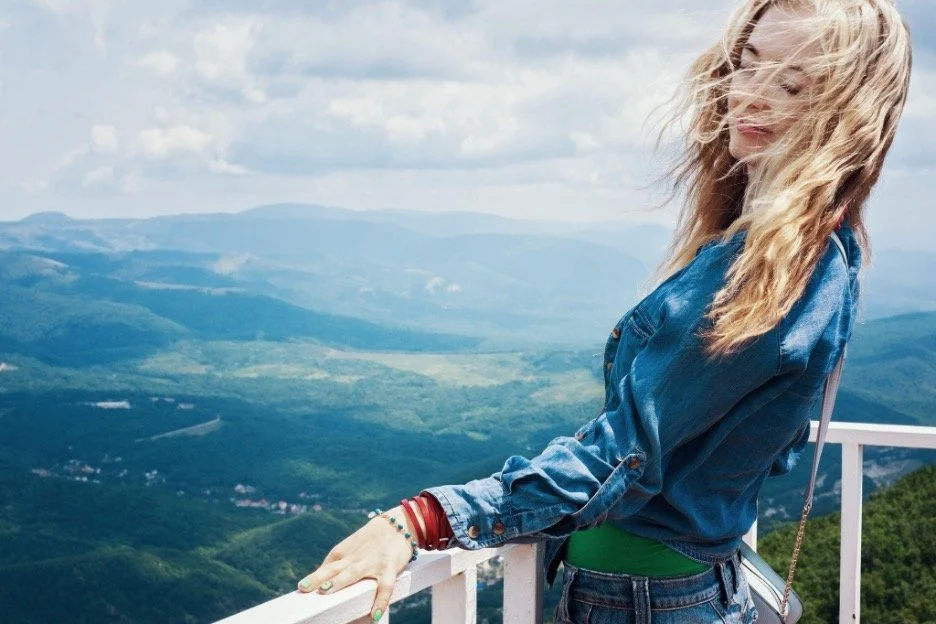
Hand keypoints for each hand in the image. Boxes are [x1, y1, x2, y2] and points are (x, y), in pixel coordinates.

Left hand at [297, 505, 420, 621]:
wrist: (398, 524)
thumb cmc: (371, 541)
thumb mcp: (351, 548)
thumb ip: (337, 564)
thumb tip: (319, 584)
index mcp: (343, 553)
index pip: (326, 567)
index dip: (313, 579)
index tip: (300, 590)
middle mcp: (355, 558)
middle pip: (334, 569)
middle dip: (319, 577)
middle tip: (304, 587)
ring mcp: (371, 563)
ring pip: (353, 573)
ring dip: (339, 581)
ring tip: (326, 591)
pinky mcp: (389, 568)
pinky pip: (385, 587)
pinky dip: (380, 601)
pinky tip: (374, 615)